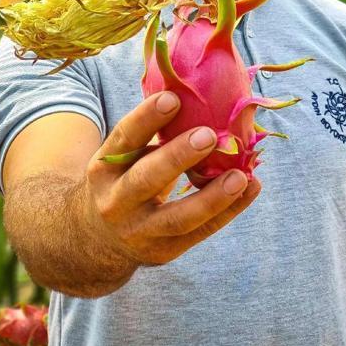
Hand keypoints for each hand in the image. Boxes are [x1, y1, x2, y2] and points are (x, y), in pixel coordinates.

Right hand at [85, 91, 261, 267]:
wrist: (95, 239)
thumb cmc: (122, 180)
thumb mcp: (121, 158)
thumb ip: (150, 134)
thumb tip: (199, 94)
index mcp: (104, 168)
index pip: (123, 139)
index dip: (146, 117)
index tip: (173, 97)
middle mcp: (116, 201)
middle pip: (146, 180)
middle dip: (178, 157)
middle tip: (209, 135)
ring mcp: (139, 231)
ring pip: (178, 217)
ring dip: (212, 197)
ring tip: (240, 176)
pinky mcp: (163, 251)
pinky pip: (200, 232)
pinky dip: (229, 211)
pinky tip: (250, 188)